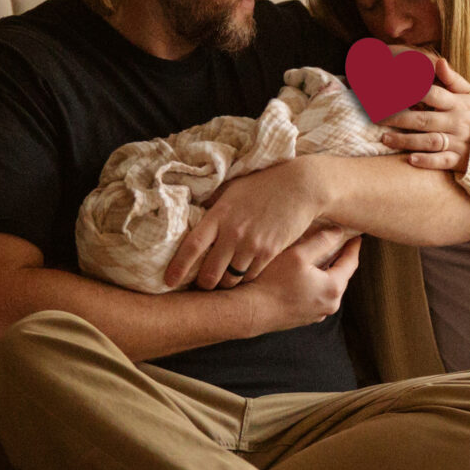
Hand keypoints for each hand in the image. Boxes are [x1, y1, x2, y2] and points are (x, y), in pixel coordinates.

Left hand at [170, 157, 327, 290]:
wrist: (301, 187)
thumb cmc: (264, 185)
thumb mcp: (232, 190)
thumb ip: (213, 206)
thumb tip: (192, 215)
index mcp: (219, 215)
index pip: (191, 247)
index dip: (177, 268)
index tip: (168, 281)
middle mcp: (233, 233)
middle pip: (210, 273)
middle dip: (203, 284)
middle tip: (201, 284)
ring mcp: (252, 244)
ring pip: (231, 278)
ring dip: (225, 283)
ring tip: (223, 281)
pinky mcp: (270, 252)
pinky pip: (251, 275)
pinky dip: (245, 277)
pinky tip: (244, 273)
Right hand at [233, 231, 360, 330]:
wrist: (248, 311)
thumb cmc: (272, 282)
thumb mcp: (298, 254)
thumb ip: (321, 241)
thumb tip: (338, 232)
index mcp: (333, 288)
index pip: (351, 263)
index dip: (353, 248)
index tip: (357, 237)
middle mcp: (330, 304)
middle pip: (341, 276)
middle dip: (340, 260)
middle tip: (340, 244)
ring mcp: (317, 314)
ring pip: (327, 287)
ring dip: (326, 273)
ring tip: (322, 257)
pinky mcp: (303, 318)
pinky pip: (316, 296)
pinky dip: (315, 285)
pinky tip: (304, 275)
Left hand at [379, 60, 469, 173]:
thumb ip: (453, 79)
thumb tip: (438, 61)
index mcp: (458, 104)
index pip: (432, 94)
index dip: (410, 90)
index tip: (389, 88)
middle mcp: (457, 122)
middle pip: (423, 119)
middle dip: (398, 118)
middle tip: (376, 117)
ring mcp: (458, 142)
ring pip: (429, 141)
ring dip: (406, 141)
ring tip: (384, 139)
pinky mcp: (459, 161)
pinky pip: (442, 161)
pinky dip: (427, 161)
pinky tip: (410, 160)